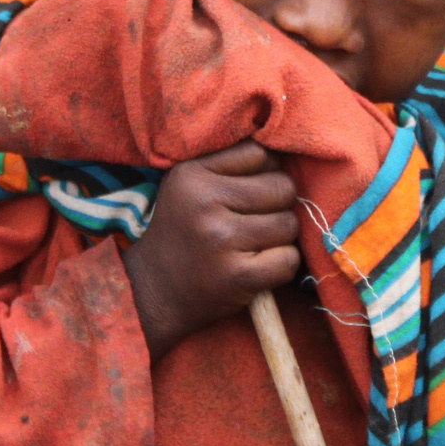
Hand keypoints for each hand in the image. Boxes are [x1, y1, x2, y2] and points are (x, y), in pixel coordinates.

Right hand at [124, 139, 301, 358]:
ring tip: (253, 244)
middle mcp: (205, 203)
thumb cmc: (182, 231)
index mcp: (192, 174)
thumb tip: (284, 153)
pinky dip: (282, 264)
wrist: (155, 292)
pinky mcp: (239, 276)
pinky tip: (258, 266)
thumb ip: (229, 163)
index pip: (260, 154)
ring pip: (289, 224)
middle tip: (255, 221)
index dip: (264, 173)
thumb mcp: (188, 185)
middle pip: (282, 188)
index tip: (248, 192)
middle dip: (278, 205)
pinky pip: (289, 259)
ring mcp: (222, 240)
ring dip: (281, 237)